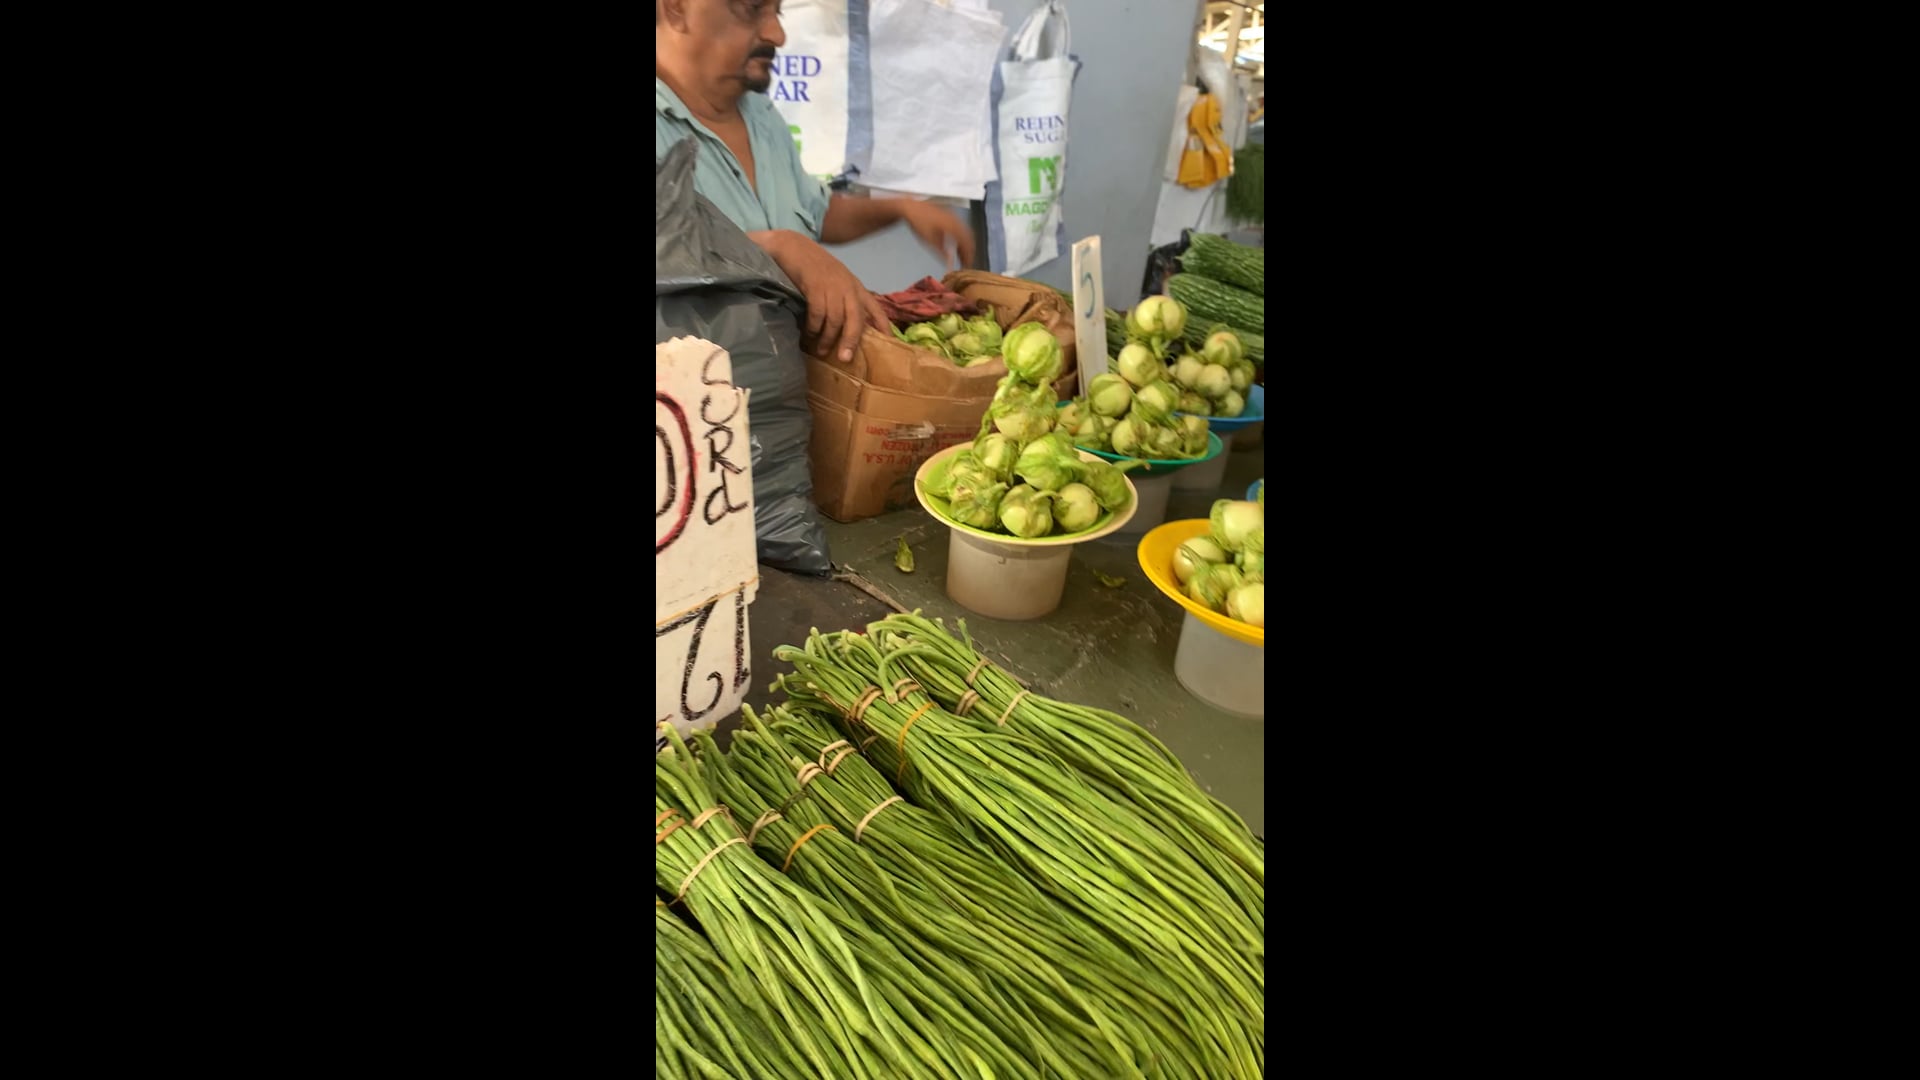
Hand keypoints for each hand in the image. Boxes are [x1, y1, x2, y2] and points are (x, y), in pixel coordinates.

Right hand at [754, 231, 890, 363]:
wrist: (793, 247)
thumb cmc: (814, 267)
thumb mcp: (836, 281)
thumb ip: (844, 300)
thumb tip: (846, 327)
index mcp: (856, 287)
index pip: (875, 308)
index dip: (884, 326)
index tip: (890, 343)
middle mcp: (848, 287)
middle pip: (856, 318)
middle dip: (851, 340)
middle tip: (845, 358)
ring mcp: (832, 286)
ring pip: (835, 319)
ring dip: (828, 337)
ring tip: (821, 350)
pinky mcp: (815, 286)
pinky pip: (817, 313)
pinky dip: (813, 327)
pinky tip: (808, 334)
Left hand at [899, 200, 975, 270]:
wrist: (911, 207)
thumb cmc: (919, 222)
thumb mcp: (929, 241)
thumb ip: (942, 252)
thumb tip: (950, 263)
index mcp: (953, 227)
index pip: (967, 244)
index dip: (968, 256)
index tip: (966, 265)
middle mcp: (956, 220)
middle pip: (969, 238)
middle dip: (969, 251)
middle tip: (966, 261)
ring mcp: (954, 216)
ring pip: (967, 232)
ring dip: (966, 244)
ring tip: (962, 254)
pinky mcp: (950, 214)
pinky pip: (961, 227)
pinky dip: (962, 236)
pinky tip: (956, 242)